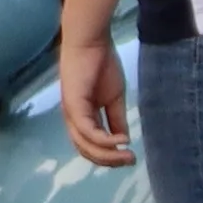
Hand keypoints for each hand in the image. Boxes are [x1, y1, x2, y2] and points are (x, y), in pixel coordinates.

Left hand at [57, 20, 130, 167]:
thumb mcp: (114, 97)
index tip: (131, 158)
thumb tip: (123, 140)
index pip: (91, 146)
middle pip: (87, 151)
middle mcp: (73, 119)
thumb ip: (116, 119)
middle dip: (110, 161)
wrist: (91, 40)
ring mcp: (71, 113)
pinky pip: (88, 131)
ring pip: (86, 145)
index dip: (109, 156)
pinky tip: (122, 141)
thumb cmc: (101, 63)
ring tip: (128, 155)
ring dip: (108, 155)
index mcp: (82, 116)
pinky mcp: (74, 106)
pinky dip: (105, 140)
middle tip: (131, 161)